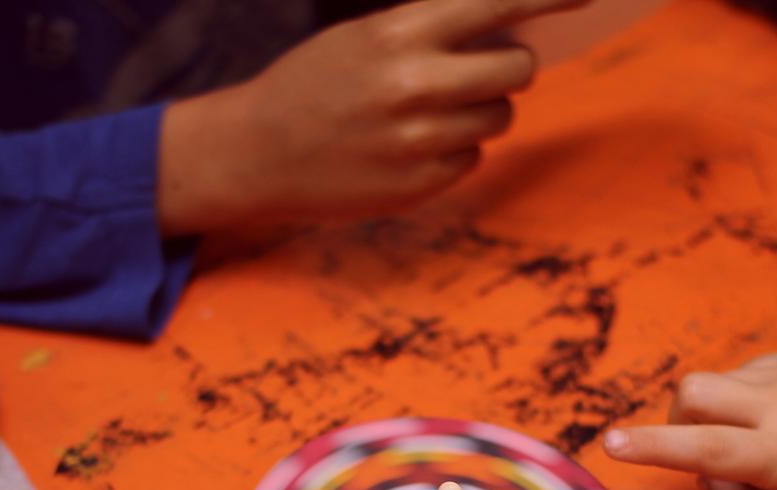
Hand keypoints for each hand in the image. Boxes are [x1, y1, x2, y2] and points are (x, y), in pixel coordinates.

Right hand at [156, 0, 583, 232]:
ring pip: (499, 118)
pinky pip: (474, 159)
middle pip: (518, 72)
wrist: (258, 153)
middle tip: (481, 70)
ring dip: (480, 112)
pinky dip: (454, 152)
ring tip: (427, 112)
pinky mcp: (423, 184)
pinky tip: (409, 148)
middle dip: (510, 69)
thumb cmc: (317, 84)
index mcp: (400, 34)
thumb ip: (434, 32)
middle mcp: (416, 86)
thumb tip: (515, 33)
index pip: (498, 4)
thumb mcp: (366, 37)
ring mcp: (421, 141)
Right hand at [603, 353, 776, 489]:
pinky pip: (755, 369)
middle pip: (696, 390)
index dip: (653, 447)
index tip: (612, 444)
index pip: (703, 448)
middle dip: (677, 416)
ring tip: (759, 438)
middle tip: (695, 443)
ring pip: (723, 378)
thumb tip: (706, 477)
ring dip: (720, 408)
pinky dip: (750, 395)